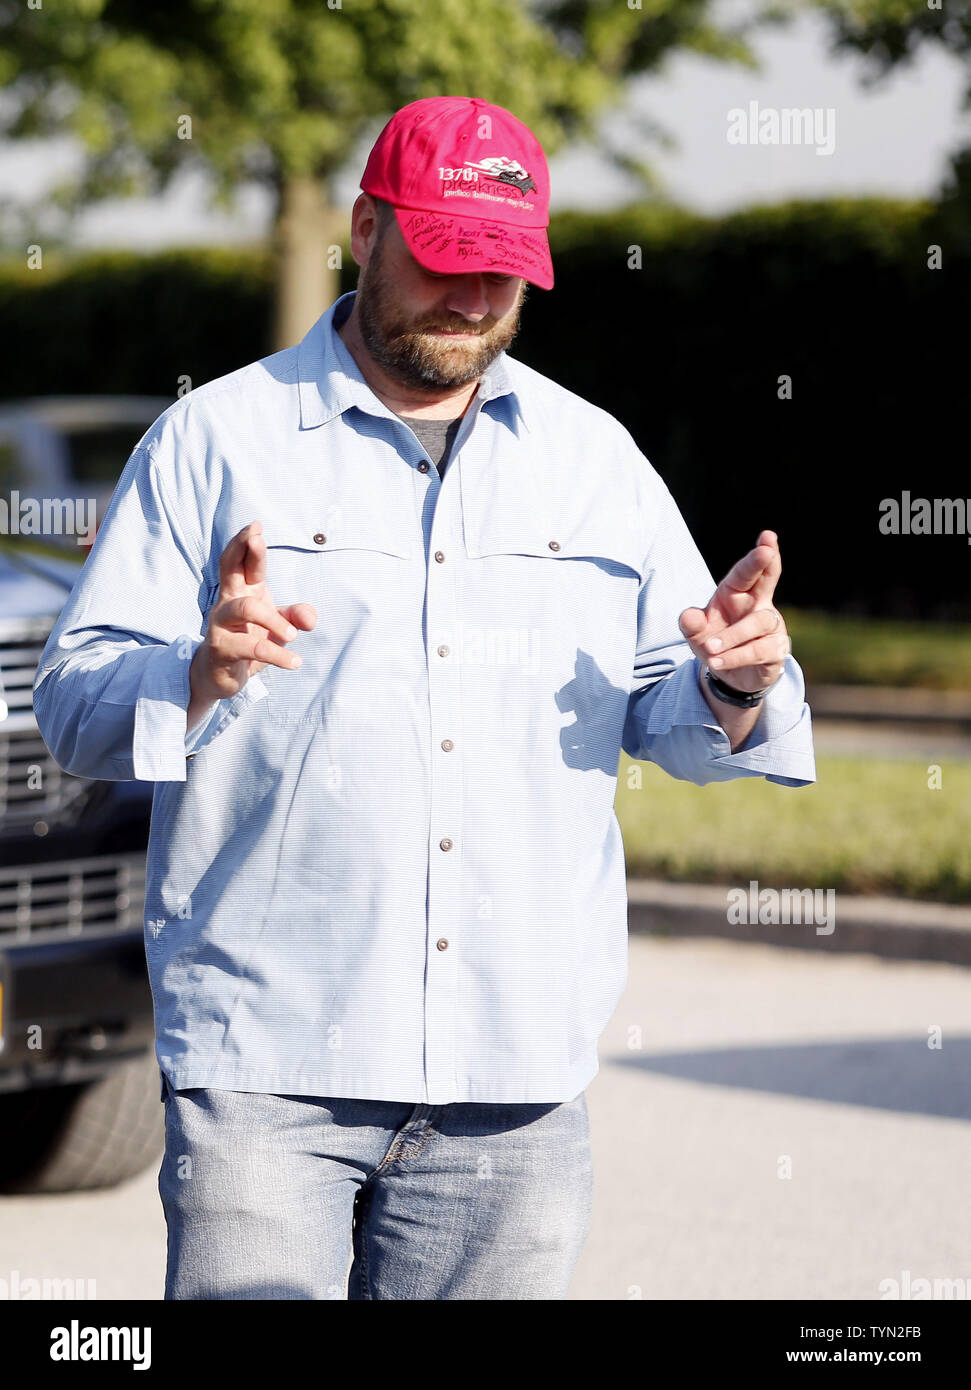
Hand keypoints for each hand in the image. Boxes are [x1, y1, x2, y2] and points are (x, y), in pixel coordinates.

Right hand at [188, 520, 316, 713]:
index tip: (257, 525)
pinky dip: (277, 655)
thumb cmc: (249, 642)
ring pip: (246, 609)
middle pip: (229, 568)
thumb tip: (310, 618)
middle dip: (242, 549)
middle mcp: (227, 602)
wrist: (219, 677)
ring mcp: (221, 625)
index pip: (241, 561)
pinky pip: (252, 647)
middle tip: (256, 536)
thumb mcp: (278, 627)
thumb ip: (296, 616)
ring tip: (293, 636)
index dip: (246, 542)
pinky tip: (295, 662)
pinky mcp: (222, 649)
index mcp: (242, 591)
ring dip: (273, 620)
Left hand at [678, 529, 790, 694]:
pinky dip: (736, 656)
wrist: (730, 675)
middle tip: (766, 551)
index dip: (756, 557)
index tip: (767, 536)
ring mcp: (771, 627)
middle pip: (767, 581)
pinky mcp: (776, 650)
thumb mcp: (697, 633)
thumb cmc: (715, 643)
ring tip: (709, 647)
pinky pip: (760, 651)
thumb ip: (691, 624)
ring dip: (733, 635)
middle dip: (767, 564)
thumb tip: (688, 617)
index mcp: (737, 593)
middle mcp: (758, 605)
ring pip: (758, 622)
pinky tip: (717, 662)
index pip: (746, 572)